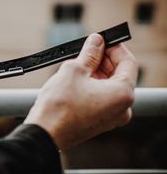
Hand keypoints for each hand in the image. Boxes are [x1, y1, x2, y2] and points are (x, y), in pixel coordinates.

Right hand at [24, 34, 137, 149]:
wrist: (44, 133)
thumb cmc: (58, 106)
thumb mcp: (74, 70)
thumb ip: (90, 53)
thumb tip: (96, 42)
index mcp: (123, 94)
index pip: (129, 63)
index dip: (115, 48)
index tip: (102, 41)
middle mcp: (122, 108)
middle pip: (120, 75)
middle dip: (104, 60)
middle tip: (89, 50)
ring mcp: (111, 118)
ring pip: (110, 87)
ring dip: (97, 73)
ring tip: (78, 65)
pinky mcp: (98, 123)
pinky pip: (102, 100)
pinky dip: (92, 87)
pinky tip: (76, 80)